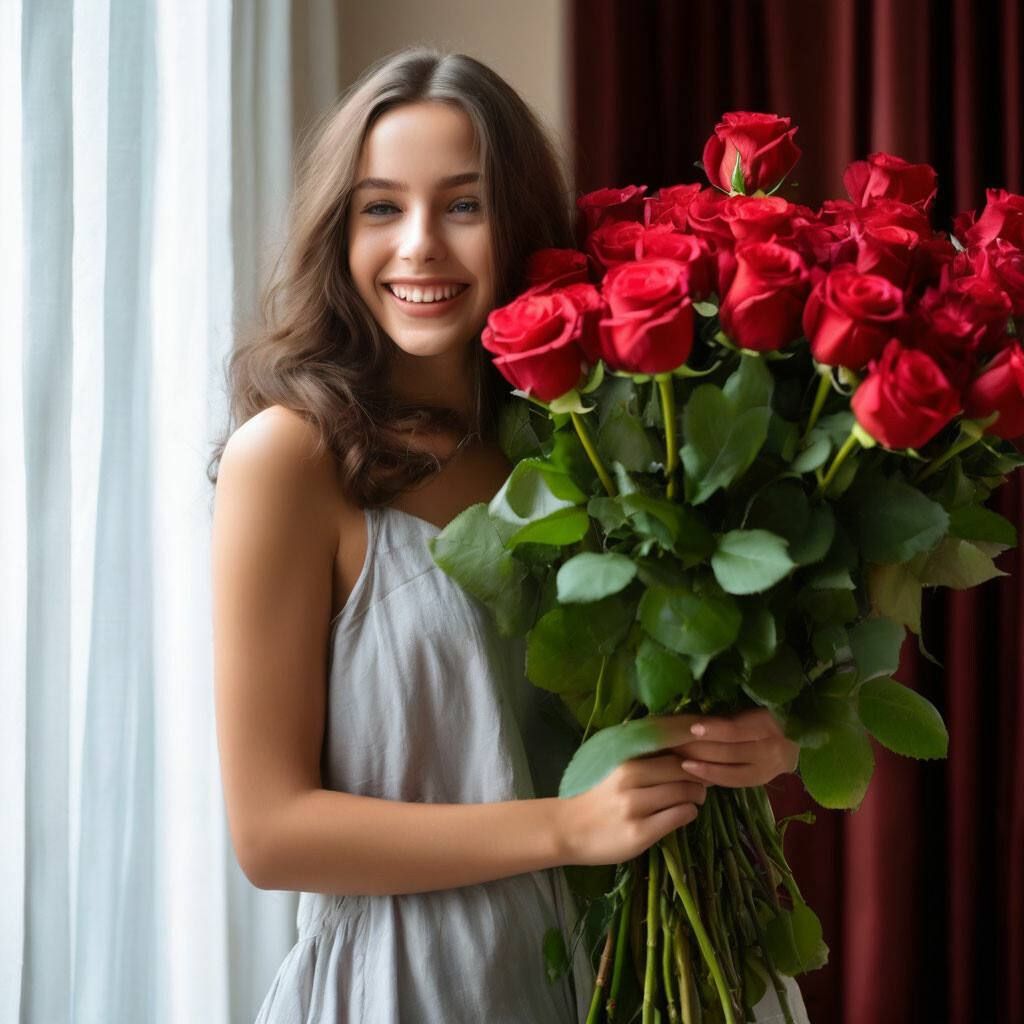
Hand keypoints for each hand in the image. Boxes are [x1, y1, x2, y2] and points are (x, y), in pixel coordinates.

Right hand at [556, 752, 707, 865]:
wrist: (569, 829)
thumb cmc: (598, 797)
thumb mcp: (617, 769)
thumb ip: (644, 759)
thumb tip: (683, 745)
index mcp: (626, 760)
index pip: (672, 749)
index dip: (692, 754)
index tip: (700, 761)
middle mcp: (630, 780)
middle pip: (683, 771)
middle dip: (699, 778)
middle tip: (701, 784)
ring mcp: (634, 807)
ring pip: (684, 793)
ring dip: (696, 796)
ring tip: (693, 799)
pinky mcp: (640, 833)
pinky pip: (679, 817)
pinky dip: (689, 813)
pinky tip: (683, 814)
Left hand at [670, 707, 799, 787]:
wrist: (795, 740)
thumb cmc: (767, 715)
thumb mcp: (751, 709)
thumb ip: (727, 716)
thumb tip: (692, 718)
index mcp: (767, 724)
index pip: (735, 730)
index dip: (713, 729)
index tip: (690, 728)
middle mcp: (771, 749)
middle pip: (728, 752)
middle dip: (698, 749)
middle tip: (673, 744)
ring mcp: (768, 769)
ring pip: (729, 770)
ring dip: (702, 765)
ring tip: (679, 760)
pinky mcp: (761, 780)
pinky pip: (733, 781)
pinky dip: (712, 777)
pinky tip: (694, 774)